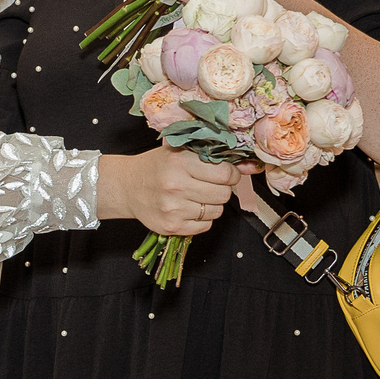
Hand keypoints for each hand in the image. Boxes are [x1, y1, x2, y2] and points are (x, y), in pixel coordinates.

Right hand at [96, 149, 237, 236]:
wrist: (127, 186)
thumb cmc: (156, 167)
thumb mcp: (181, 152)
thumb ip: (214, 156)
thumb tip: (253, 165)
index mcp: (180, 162)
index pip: (225, 173)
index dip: (230, 174)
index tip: (224, 174)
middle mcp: (176, 186)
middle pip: (223, 194)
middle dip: (221, 190)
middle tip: (208, 185)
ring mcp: (173, 209)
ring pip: (216, 212)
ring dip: (211, 205)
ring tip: (195, 197)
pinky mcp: (171, 227)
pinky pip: (205, 226)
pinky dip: (201, 219)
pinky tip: (188, 209)